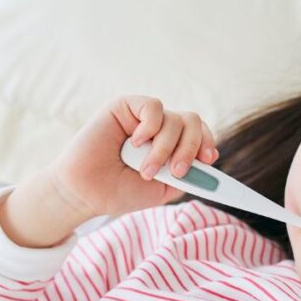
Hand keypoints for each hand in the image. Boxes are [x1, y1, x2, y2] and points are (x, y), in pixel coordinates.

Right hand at [49, 95, 218, 217]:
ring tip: (144, 170)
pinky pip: (153, 107)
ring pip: (175, 119)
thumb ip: (189, 175)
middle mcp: (160, 128)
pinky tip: (134, 143)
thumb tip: (213, 158)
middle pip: (193, 122)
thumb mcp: (163, 190)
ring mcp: (143, 117)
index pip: (200, 133)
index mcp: (171, 145)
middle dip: (190, 148)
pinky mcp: (125, 106)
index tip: (209, 159)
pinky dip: (150, 127)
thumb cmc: (120, 192)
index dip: (207, 143)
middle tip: (176, 171)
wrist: (87, 194)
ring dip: (165, 148)